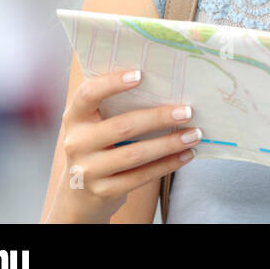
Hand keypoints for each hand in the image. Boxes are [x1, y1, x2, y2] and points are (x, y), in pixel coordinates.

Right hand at [44, 69, 201, 222]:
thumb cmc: (98, 145)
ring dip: (170, 143)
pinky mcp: (103, 192)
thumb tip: (165, 86)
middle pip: (123, 126)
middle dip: (159, 118)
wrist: (80, 193)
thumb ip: (116, 105)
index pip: (88, 94)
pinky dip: (168, 164)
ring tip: (195, 134)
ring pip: (136, 154)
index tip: (141, 74)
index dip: (112, 83)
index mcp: (75, 118)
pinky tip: (186, 155)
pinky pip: (141, 177)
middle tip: (188, 111)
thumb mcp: (95, 124)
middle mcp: (76, 143)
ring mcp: (87, 171)